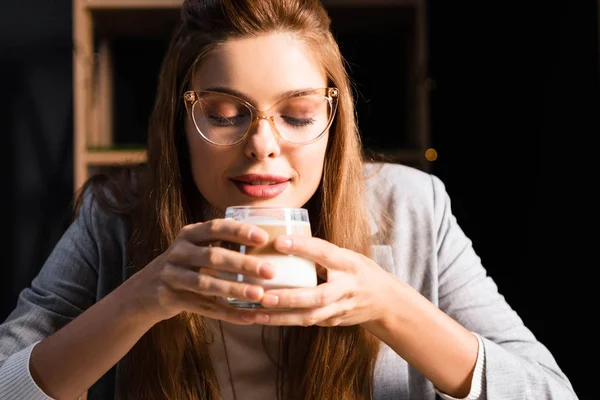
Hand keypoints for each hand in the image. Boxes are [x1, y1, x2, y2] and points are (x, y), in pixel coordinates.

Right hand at [122, 219, 274, 324]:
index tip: (263, 238)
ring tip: (258, 295)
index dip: (239, 231)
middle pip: (213, 257)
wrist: (141, 293)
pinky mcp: (169, 298)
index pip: (216, 227)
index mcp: (188, 234)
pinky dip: (227, 313)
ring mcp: (171, 275)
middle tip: (270, 271)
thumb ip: (219, 244)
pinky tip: (248, 318)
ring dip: (235, 290)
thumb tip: (265, 243)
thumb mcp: (193, 248)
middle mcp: (178, 252)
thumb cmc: (181, 267)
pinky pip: (203, 307)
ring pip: (206, 284)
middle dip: (243, 264)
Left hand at [256, 235, 397, 328]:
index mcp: (349, 264)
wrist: (384, 302)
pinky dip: (284, 321)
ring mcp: (340, 308)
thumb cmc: (359, 271)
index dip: (302, 247)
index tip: (278, 242)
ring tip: (257, 313)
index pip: (324, 252)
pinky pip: (306, 322)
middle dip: (290, 297)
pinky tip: (263, 318)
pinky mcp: (332, 322)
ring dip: (281, 316)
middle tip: (264, 295)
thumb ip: (322, 254)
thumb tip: (286, 242)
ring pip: (309, 316)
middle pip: (317, 296)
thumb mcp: (347, 256)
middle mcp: (345, 288)